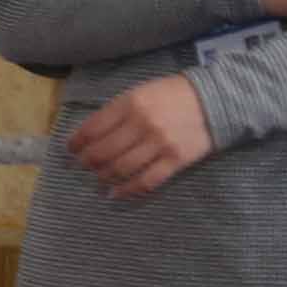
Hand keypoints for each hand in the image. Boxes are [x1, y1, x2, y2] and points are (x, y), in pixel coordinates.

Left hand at [65, 76, 217, 199]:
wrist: (216, 99)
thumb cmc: (172, 95)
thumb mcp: (140, 92)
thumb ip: (116, 111)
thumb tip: (88, 133)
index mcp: (129, 103)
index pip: (92, 128)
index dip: (77, 142)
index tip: (70, 150)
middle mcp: (142, 123)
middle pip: (103, 151)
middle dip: (87, 162)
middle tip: (83, 166)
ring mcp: (159, 143)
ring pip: (121, 168)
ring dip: (104, 177)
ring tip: (98, 179)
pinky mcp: (176, 160)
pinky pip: (146, 181)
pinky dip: (127, 190)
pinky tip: (115, 194)